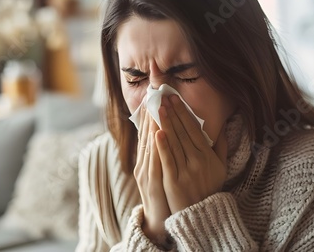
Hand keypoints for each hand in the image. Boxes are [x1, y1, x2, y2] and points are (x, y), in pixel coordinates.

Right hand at [133, 105, 171, 244]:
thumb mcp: (164, 171)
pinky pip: (154, 161)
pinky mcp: (151, 182)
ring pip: (148, 144)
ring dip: (152, 124)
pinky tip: (158, 132)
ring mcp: (146, 173)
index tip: (154, 97)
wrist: (160, 221)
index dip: (150, 115)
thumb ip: (167, 153)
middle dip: (151, 113)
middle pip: (146, 135)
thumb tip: (170, 135)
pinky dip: (155, 146)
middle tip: (154, 94)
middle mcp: (143, 163)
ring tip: (155, 105)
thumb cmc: (166, 194)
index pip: (148, 133)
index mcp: (147, 159)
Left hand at [155, 95, 227, 213]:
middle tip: (162, 97)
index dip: (183, 112)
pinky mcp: (174, 182)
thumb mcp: (221, 167)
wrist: (201, 215)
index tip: (174, 98)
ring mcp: (186, 171)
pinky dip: (163, 146)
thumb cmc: (209, 188)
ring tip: (157, 108)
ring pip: (174, 143)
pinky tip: (157, 132)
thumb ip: (220, 146)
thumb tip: (222, 126)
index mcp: (207, 155)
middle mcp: (198, 161)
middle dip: (172, 113)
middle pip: (183, 132)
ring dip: (165, 124)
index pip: (194, 129)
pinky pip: (168, 160)